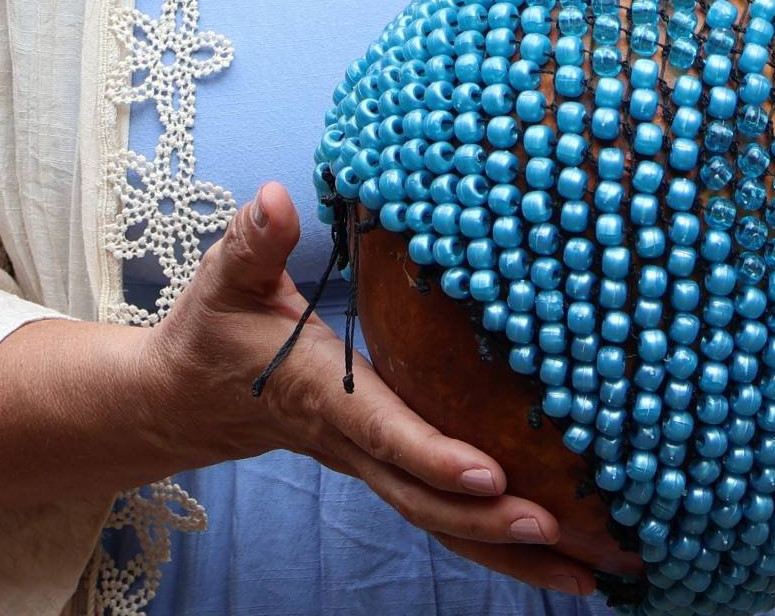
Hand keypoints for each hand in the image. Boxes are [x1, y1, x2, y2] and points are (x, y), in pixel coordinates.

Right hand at [149, 184, 620, 596]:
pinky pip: (441, 516)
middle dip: (489, 521)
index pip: (383, 431)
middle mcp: (349, 443)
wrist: (186, 400)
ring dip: (508, 551)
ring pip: (438, 522)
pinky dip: (496, 544)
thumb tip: (277, 198)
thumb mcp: (225, 278)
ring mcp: (367, 465)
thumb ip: (254, 241)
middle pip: (422, 498)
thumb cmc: (214, 332)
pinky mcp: (384, 469)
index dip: (434, 455)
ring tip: (588, 575)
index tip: (492, 472)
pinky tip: (556, 558)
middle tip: (559, 529)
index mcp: (319, 396)